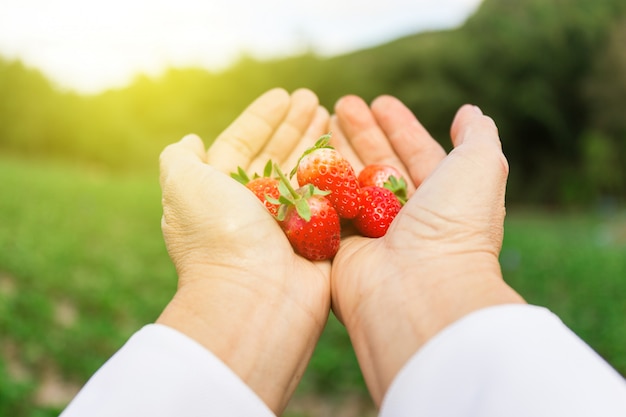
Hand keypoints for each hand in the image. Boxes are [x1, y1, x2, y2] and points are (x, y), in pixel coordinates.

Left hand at [156, 88, 330, 413]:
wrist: (255, 297)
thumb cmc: (217, 236)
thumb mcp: (183, 186)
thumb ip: (180, 158)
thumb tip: (190, 140)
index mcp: (219, 192)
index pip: (242, 144)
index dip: (262, 118)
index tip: (284, 94)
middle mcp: (252, 207)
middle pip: (277, 156)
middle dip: (294, 126)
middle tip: (315, 100)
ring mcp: (286, 224)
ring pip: (304, 174)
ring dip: (316, 144)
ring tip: (333, 114)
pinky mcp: (316, 240)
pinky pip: (329, 200)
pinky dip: (337, 175)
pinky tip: (348, 150)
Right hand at [329, 95, 524, 404]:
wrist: (417, 287)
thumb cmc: (454, 225)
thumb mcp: (481, 168)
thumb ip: (478, 136)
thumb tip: (469, 112)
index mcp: (443, 201)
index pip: (418, 154)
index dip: (401, 127)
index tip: (381, 102)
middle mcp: (407, 218)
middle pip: (380, 165)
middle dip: (363, 133)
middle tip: (342, 104)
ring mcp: (372, 234)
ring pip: (351, 183)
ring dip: (337, 151)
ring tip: (321, 119)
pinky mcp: (340, 249)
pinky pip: (326, 207)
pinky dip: (316, 182)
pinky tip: (305, 154)